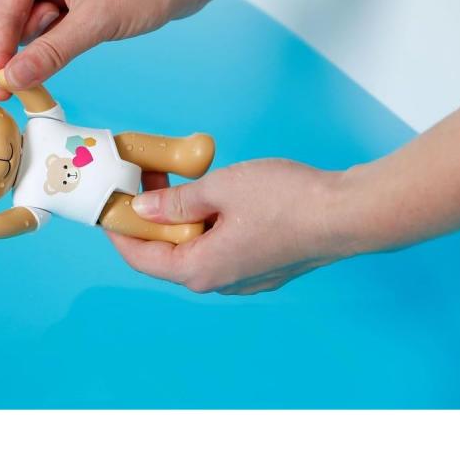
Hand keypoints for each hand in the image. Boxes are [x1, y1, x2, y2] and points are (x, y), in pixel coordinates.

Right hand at [0, 0, 196, 98]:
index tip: (3, 88)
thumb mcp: (95, 23)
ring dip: (39, 38)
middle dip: (17, 38)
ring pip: (18, 19)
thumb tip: (13, 79)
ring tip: (79, 29)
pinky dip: (52, 38)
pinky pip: (41, 23)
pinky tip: (82, 32)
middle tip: (55, 43)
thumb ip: (49, 53)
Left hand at [106, 160, 348, 295]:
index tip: (111, 203)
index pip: (140, 257)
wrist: (348, 213)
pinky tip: (212, 195)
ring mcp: (243, 276)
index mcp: (200, 270)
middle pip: (166, 252)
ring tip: (178, 178)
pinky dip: (206, 222)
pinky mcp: (261, 265)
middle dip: (151, 217)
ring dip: (180, 217)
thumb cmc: (287, 201)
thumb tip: (143, 210)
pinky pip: (219, 246)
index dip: (120, 229)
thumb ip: (176, 202)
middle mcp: (218, 281)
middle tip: (145, 179)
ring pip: (195, 247)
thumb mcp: (219, 190)